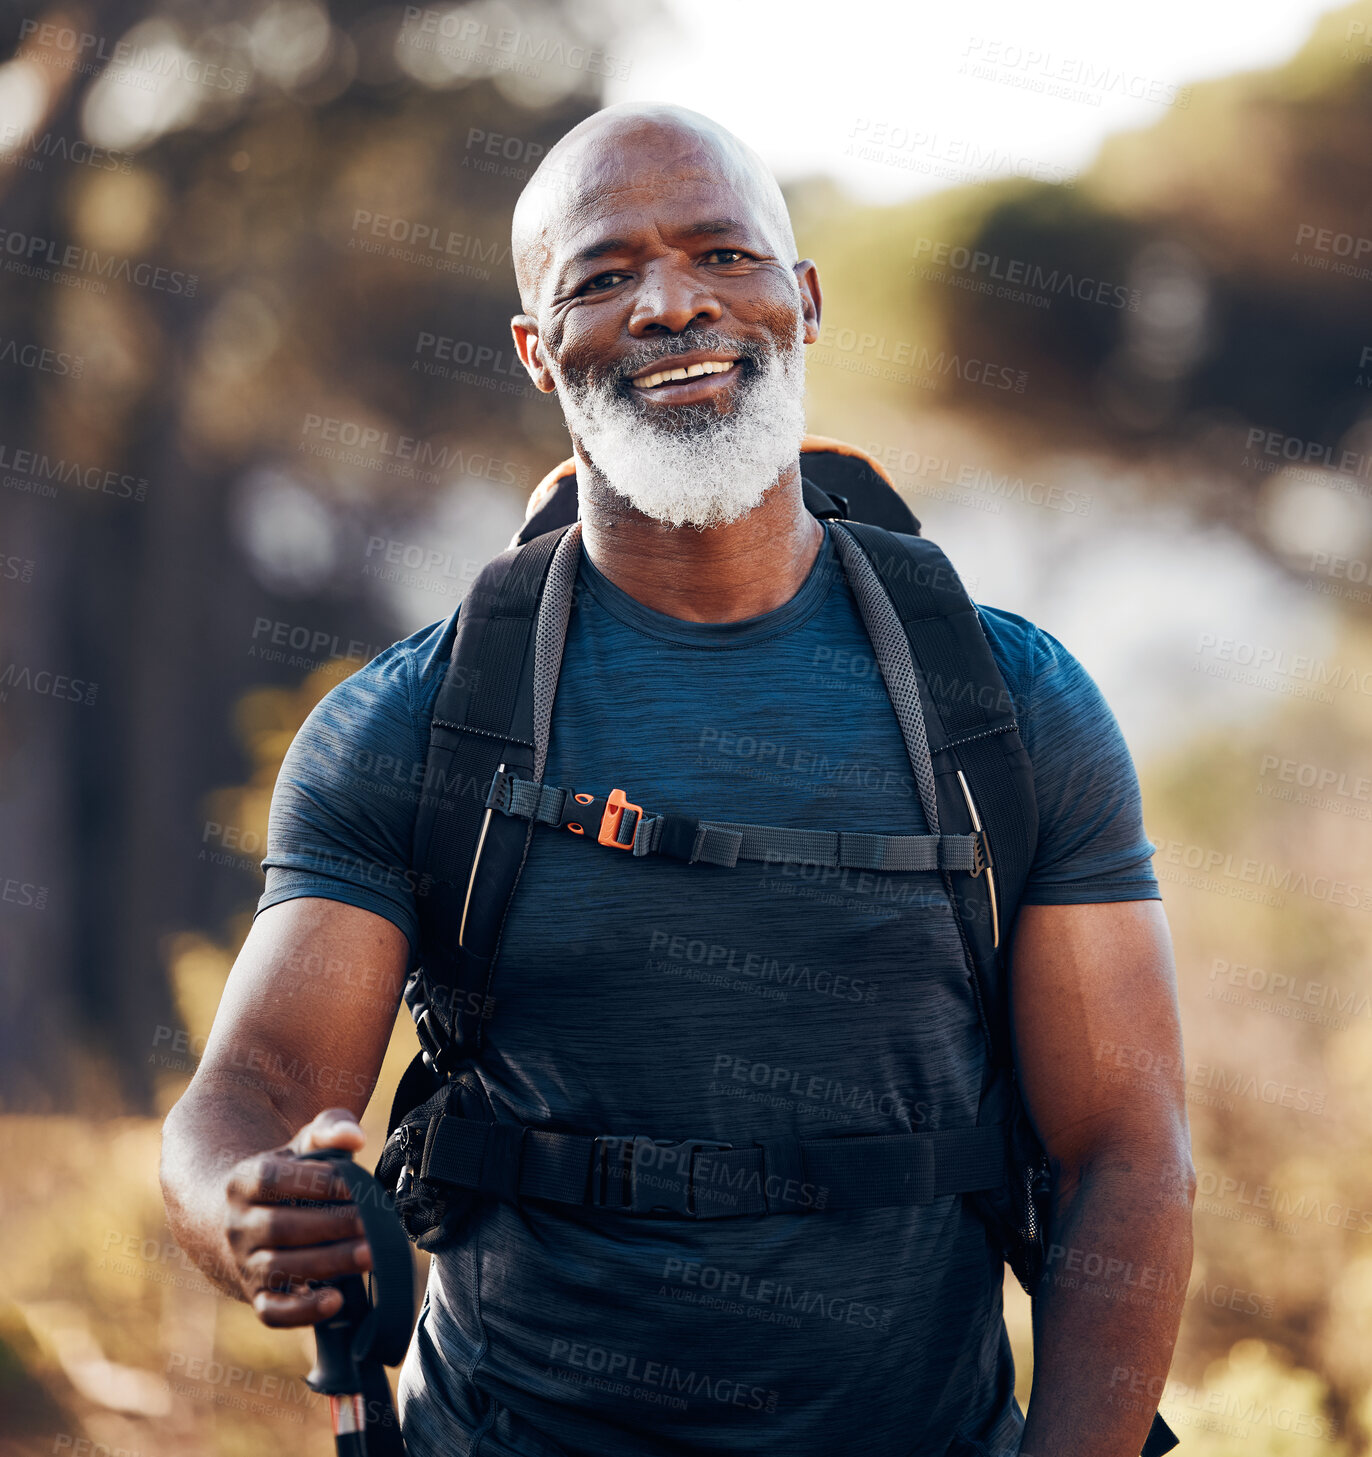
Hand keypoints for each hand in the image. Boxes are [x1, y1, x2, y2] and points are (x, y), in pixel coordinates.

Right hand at [225, 1107, 372, 1326]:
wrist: (235, 1220)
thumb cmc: (284, 1177)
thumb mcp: (299, 1146)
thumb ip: (328, 1129)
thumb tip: (354, 1136)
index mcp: (243, 1181)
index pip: (272, 1180)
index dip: (314, 1181)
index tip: (355, 1183)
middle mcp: (238, 1225)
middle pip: (280, 1228)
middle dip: (332, 1226)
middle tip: (373, 1224)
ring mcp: (244, 1263)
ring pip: (280, 1269)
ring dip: (328, 1264)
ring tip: (370, 1254)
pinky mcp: (256, 1295)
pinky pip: (272, 1311)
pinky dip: (302, 1311)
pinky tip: (337, 1300)